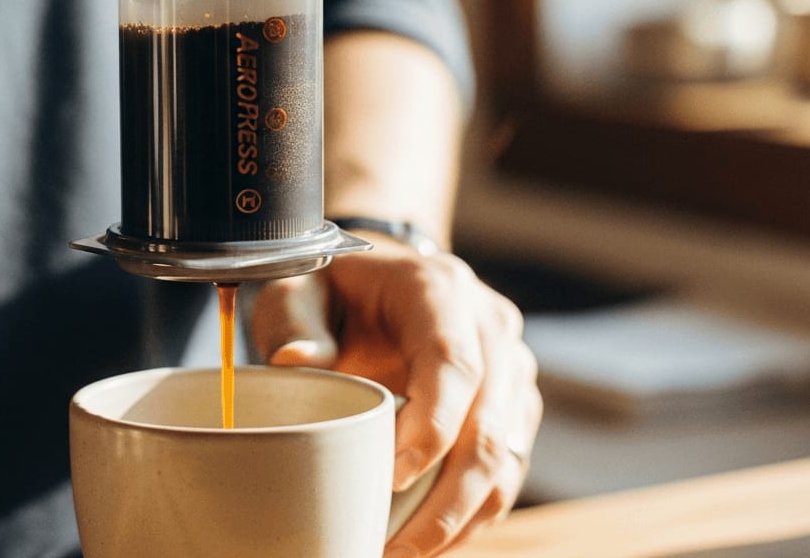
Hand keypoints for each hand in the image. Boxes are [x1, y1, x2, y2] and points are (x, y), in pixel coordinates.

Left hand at [251, 244, 541, 557]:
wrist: (380, 279)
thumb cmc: (335, 288)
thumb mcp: (300, 287)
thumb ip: (295, 321)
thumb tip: (296, 362)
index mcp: (440, 289)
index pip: (454, 361)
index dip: (432, 425)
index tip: (392, 478)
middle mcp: (490, 326)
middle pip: (489, 422)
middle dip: (448, 498)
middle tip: (395, 548)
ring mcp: (511, 368)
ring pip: (507, 455)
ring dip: (463, 517)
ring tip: (406, 554)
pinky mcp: (514, 405)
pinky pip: (508, 469)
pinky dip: (474, 513)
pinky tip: (431, 540)